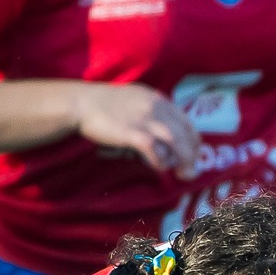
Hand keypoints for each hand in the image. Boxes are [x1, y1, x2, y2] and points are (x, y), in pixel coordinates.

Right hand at [73, 82, 200, 178]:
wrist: (81, 102)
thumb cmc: (106, 104)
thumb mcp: (136, 100)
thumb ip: (152, 113)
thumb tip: (164, 137)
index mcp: (159, 99)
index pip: (186, 122)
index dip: (193, 142)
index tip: (193, 156)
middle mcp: (156, 107)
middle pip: (185, 133)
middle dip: (192, 155)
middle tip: (190, 172)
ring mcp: (144, 119)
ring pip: (175, 141)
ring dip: (183, 160)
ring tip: (183, 175)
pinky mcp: (132, 131)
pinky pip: (154, 148)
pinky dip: (160, 160)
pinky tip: (158, 167)